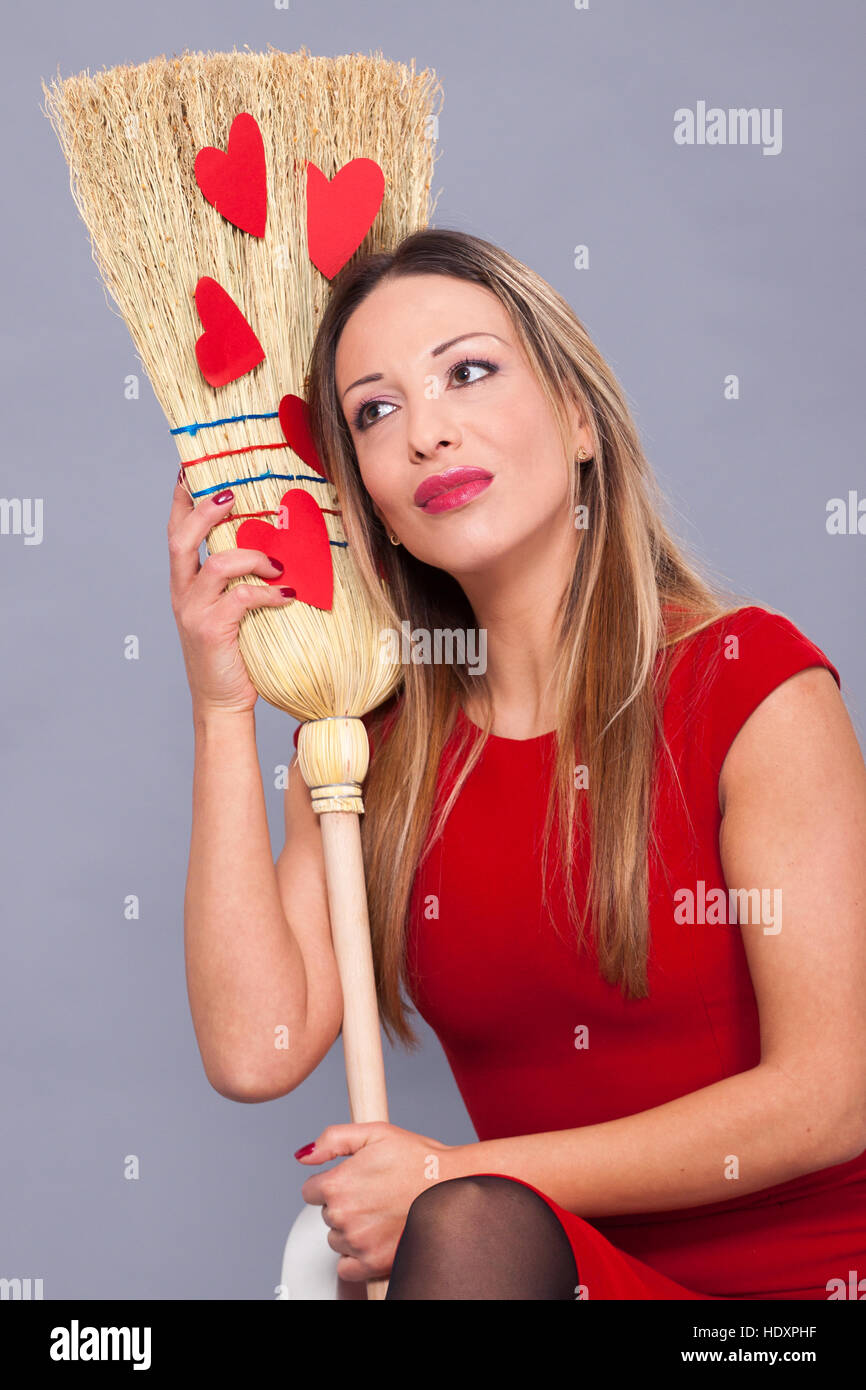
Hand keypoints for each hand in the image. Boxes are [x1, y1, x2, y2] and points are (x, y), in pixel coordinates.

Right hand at [167, 475, 294, 715]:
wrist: (222, 703)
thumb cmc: (235, 654)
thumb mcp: (234, 611)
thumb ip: (242, 580)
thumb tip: (279, 548)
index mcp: (186, 583)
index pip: (176, 530)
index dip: (183, 499)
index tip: (192, 468)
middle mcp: (183, 592)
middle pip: (182, 537)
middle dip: (205, 511)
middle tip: (233, 495)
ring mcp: (194, 611)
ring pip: (215, 565)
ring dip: (250, 557)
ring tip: (276, 564)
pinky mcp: (211, 630)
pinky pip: (239, 598)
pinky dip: (265, 592)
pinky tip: (286, 595)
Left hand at [295, 1122, 455, 1281]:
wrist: (453, 1186)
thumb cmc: (419, 1160)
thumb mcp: (374, 1132)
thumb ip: (332, 1139)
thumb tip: (304, 1156)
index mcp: (338, 1184)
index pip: (310, 1191)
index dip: (332, 1183)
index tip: (353, 1181)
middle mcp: (343, 1215)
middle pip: (325, 1215)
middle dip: (344, 1204)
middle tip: (374, 1194)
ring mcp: (357, 1242)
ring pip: (336, 1239)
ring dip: (351, 1230)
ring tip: (380, 1213)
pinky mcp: (372, 1263)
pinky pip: (346, 1267)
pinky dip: (356, 1256)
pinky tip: (376, 1237)